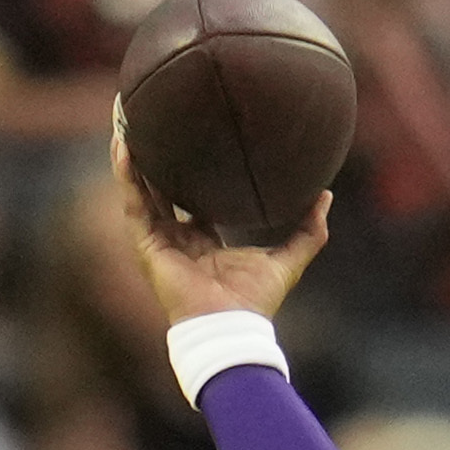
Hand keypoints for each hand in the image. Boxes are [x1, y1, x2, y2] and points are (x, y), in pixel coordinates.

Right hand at [119, 119, 333, 330]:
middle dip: (154, 161)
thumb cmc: (256, 301)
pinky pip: (133, 205)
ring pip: (140, 193)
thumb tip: (326, 196)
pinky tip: (123, 148)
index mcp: (204, 243)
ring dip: (131, 160)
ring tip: (125, 124)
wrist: (231, 325)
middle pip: (160, 192)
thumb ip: (310, 231)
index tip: (194, 142)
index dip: (191, 174)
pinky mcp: (147, 246)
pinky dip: (126, 177)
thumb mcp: (288, 259)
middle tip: (152, 125)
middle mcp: (178, 241)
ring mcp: (160, 243)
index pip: (192, 201)